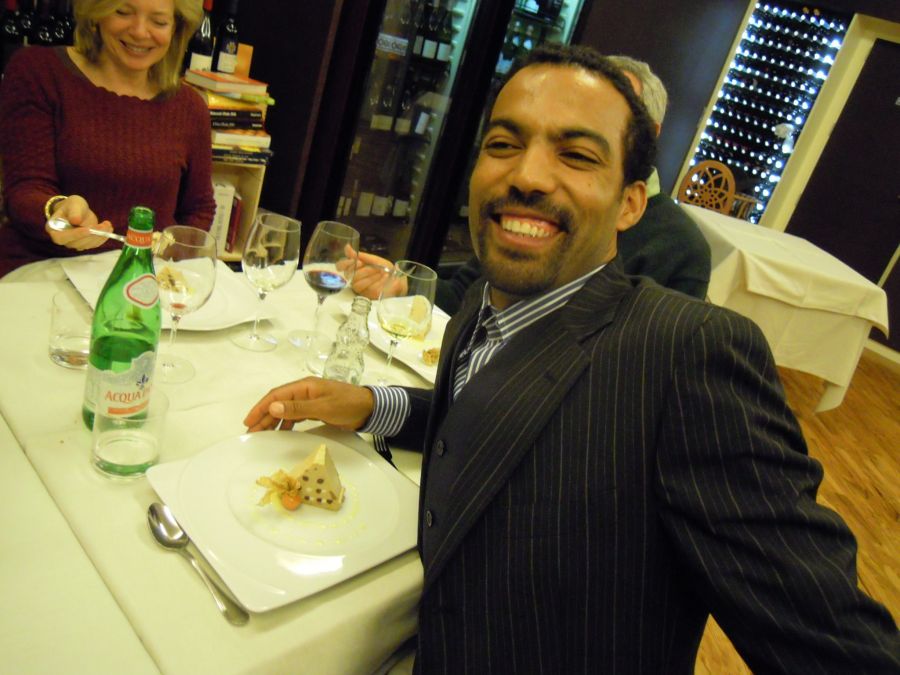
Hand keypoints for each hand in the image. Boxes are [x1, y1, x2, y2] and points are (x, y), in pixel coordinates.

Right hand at [45, 194, 113, 250]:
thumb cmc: (73, 206)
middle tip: (103, 225)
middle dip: (92, 235)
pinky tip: (108, 228)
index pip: (61, 237)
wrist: (77, 210)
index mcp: (53, 229)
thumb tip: (75, 221)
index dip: (75, 235)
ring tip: (107, 224)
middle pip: (77, 243)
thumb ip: (74, 211)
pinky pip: (94, 244)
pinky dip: (103, 238)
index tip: (88, 229)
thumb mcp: (74, 204)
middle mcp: (63, 239)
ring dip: (100, 236)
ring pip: (87, 245)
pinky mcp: (84, 244)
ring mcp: (74, 243)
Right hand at [244, 377, 374, 432]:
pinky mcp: (316, 409)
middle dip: (263, 417)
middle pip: (278, 403)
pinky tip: (282, 432)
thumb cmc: (347, 405)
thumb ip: (298, 408)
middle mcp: (304, 391)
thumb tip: (273, 406)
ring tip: (262, 435)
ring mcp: (310, 400)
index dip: (260, 408)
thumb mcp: (323, 407)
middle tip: (251, 432)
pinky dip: (286, 423)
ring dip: (273, 421)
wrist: (369, 409)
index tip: (248, 422)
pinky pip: (295, 415)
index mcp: (304, 386)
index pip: (276, 395)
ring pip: (285, 410)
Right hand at [340, 249, 407, 298]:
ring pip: (358, 283)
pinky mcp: (368, 296)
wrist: (397, 278)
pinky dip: (378, 281)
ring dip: (371, 276)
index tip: (359, 262)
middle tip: (375, 267)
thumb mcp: (373, 259)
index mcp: (353, 269)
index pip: (340, 266)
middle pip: (351, 275)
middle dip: (364, 270)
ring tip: (381, 272)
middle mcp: (353, 280)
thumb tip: (347, 247)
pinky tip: (384, 278)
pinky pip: (369, 289)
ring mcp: (360, 289)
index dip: (346, 264)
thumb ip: (360, 255)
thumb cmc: (383, 268)